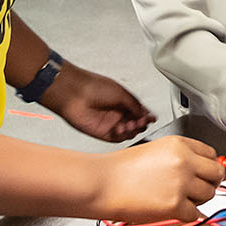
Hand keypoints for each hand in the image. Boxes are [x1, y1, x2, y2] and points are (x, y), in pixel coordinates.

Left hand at [41, 63, 155, 141]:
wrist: (74, 94)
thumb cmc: (93, 87)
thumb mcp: (121, 92)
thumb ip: (134, 105)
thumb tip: (145, 113)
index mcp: (122, 100)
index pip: (139, 111)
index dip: (146, 115)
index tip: (151, 117)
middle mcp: (116, 112)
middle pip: (135, 123)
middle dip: (141, 123)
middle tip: (142, 121)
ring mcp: (110, 123)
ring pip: (128, 131)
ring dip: (133, 129)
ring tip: (131, 124)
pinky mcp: (102, 132)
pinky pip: (117, 138)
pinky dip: (123, 135)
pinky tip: (122, 129)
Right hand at [96, 136, 224, 222]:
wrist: (103, 183)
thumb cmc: (121, 169)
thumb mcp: (156, 150)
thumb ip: (180, 157)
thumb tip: (200, 169)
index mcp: (179, 144)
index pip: (211, 155)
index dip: (208, 166)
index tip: (204, 174)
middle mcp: (184, 161)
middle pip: (216, 174)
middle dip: (209, 183)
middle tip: (196, 189)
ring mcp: (181, 183)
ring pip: (209, 195)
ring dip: (197, 200)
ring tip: (177, 198)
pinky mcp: (175, 205)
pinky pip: (194, 214)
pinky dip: (185, 215)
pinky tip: (170, 209)